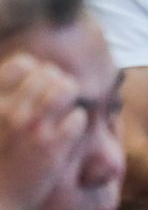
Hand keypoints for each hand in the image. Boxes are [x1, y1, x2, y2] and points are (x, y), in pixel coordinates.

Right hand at [0, 53, 83, 209]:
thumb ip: (3, 102)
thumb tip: (31, 72)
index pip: (22, 63)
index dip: (35, 71)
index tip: (37, 85)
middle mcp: (8, 111)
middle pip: (49, 73)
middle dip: (58, 83)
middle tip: (57, 101)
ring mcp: (32, 127)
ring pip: (67, 89)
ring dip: (70, 98)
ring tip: (64, 112)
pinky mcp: (53, 146)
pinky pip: (78, 117)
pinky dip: (75, 124)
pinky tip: (66, 136)